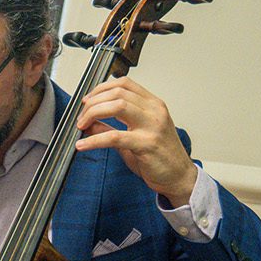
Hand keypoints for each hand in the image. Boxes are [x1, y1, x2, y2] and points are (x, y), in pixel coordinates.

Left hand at [73, 76, 196, 204]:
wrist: (179, 177)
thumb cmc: (159, 157)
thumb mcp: (132, 136)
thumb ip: (110, 127)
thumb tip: (88, 122)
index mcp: (152, 105)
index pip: (124, 83)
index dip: (101, 89)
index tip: (87, 101)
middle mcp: (154, 111)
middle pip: (117, 93)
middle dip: (93, 103)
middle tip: (81, 117)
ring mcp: (152, 126)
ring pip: (117, 106)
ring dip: (93, 114)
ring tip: (81, 126)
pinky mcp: (147, 144)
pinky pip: (115, 137)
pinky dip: (94, 140)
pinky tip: (82, 145)